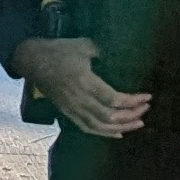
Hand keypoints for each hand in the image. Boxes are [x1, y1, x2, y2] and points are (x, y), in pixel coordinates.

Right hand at [17, 38, 151, 138]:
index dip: (133, 101)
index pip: (113, 99)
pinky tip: (118, 133)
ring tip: (138, 123)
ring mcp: (71, 107)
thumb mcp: (83, 45)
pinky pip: (86, 128)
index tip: (147, 97)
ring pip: (99, 126)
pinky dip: (104, 133)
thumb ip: (102, 53)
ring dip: (121, 127)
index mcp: (83, 81)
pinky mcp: (66, 111)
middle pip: (109, 116)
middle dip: (131, 115)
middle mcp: (78, 99)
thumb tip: (121, 55)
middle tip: (146, 109)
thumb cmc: (58, 50)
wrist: (31, 60)